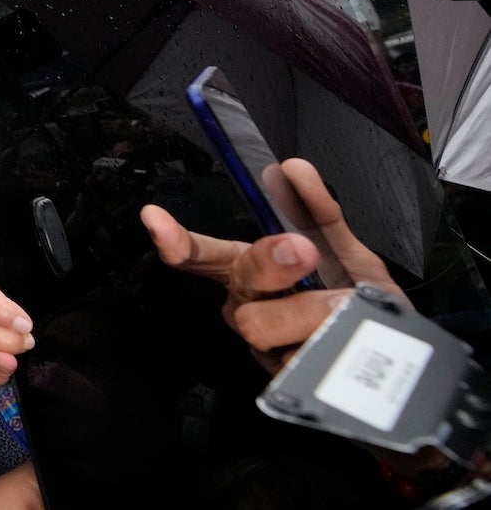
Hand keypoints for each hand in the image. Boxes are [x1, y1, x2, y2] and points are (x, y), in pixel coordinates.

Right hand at [139, 157, 403, 372]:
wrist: (399, 362)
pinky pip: (298, 361)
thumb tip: (291, 168)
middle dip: (268, 262)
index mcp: (252, 273)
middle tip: (305, 250)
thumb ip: (318, 211)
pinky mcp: (286, 383)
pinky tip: (346, 341)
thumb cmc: (358, 301)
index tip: (153, 216)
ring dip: (310, 311)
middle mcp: (249, 308)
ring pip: (262, 326)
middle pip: (238, 283)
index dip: (176, 239)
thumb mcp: (344, 250)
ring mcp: (264, 348)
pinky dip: (330, 343)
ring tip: (346, 306)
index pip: (204, 255)